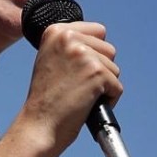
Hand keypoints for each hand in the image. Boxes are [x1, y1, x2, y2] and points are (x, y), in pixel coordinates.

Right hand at [20, 21, 121, 153]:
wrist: (39, 125)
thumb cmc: (46, 99)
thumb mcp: (51, 60)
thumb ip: (71, 45)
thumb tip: (98, 39)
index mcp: (55, 31)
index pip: (98, 31)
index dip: (92, 54)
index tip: (73, 71)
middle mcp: (68, 37)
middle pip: (109, 49)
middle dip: (98, 70)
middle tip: (73, 85)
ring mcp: (82, 54)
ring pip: (114, 68)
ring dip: (102, 85)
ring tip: (78, 95)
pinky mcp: (96, 72)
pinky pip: (117, 87)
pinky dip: (108, 99)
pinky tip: (86, 104)